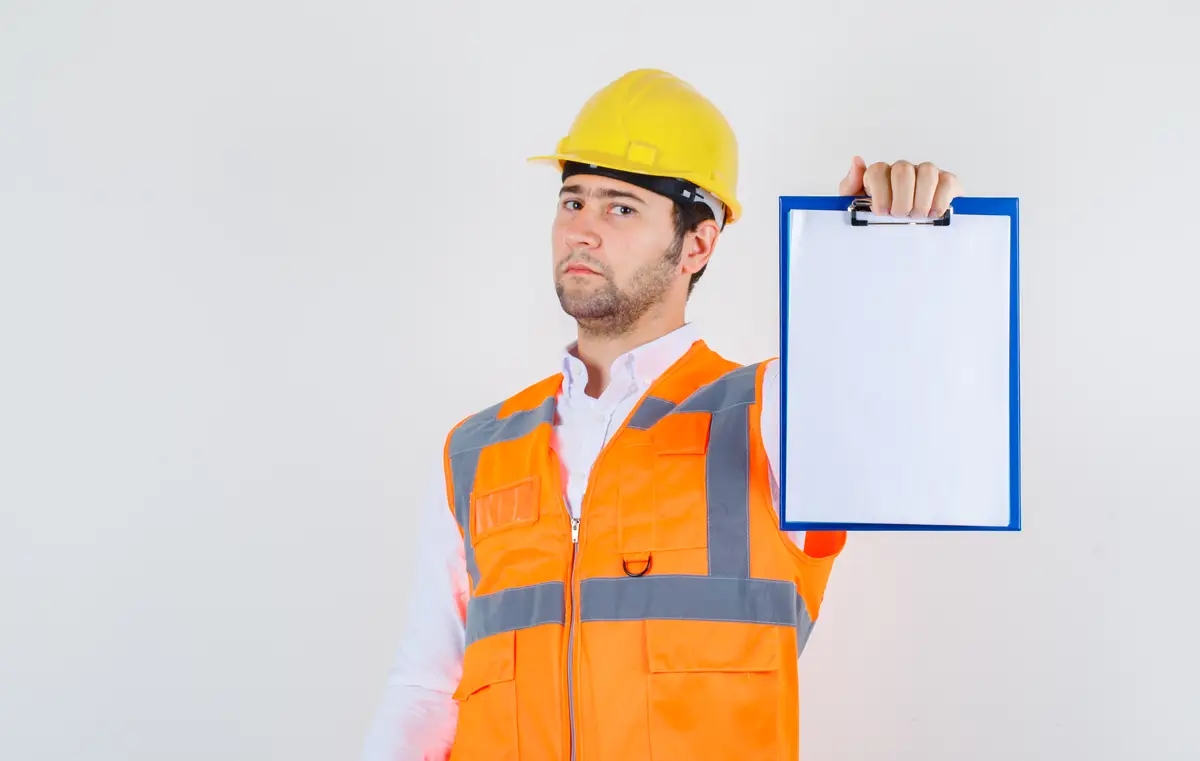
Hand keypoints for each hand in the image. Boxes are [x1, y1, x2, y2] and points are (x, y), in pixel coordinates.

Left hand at [837, 156, 962, 218]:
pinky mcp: (946, 181)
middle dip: (901, 198)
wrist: (906, 232)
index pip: (877, 170)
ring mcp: (925, 173)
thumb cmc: (880, 218)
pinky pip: (947, 181)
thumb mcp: (856, 206)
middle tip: (900, 215)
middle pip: (903, 170)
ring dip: (921, 199)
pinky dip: (940, 200)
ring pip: (927, 171)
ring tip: (917, 216)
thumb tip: (857, 161)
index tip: (881, 212)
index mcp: (879, 174)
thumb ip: (850, 186)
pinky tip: (933, 214)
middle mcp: (902, 170)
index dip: (880, 192)